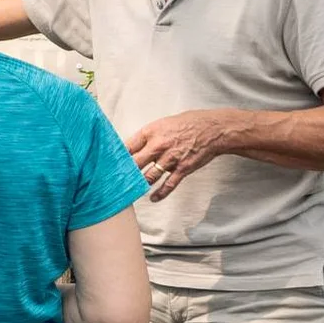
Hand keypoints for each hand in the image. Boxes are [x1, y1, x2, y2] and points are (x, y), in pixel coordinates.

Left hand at [124, 109, 238, 199]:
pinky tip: (153, 198)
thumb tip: (132, 147)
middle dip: (124, 173)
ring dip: (140, 184)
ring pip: (149, 176)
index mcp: (151, 132)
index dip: (117, 157)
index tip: (109, 165)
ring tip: (131, 191)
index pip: (127, 146)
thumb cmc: (188, 124)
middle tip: (115, 182)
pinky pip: (168, 185)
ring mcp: (170, 159)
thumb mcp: (163, 123)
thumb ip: (148, 136)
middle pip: (134, 163)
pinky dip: (160, 193)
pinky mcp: (182, 169)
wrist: (213, 129)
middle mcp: (158, 145)